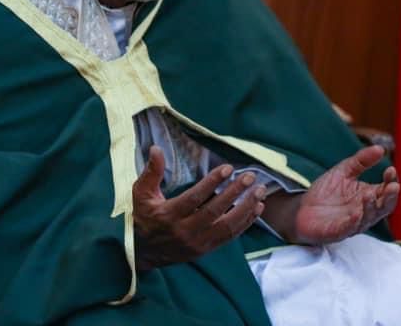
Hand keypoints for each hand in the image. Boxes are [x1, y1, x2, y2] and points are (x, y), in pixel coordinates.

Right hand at [132, 146, 266, 270]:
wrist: (142, 252)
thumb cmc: (142, 216)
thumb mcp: (141, 193)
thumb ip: (151, 172)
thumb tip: (156, 148)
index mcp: (168, 215)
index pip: (194, 198)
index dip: (212, 183)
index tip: (228, 168)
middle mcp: (184, 231)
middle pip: (214, 211)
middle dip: (235, 193)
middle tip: (249, 177)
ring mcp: (197, 243)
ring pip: (227, 226)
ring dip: (246, 208)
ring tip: (260, 192)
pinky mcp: (205, 249)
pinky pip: (229, 237)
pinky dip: (245, 223)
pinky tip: (257, 209)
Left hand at [261, 145, 398, 245]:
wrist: (300, 209)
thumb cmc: (325, 192)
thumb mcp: (343, 171)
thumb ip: (361, 161)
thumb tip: (381, 148)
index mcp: (369, 196)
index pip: (386, 190)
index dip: (391, 181)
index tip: (390, 170)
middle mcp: (365, 211)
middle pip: (384, 207)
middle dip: (390, 197)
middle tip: (393, 186)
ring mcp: (354, 223)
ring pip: (369, 218)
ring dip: (372, 207)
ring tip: (370, 194)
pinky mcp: (339, 231)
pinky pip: (350, 228)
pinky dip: (354, 221)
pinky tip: (356, 213)